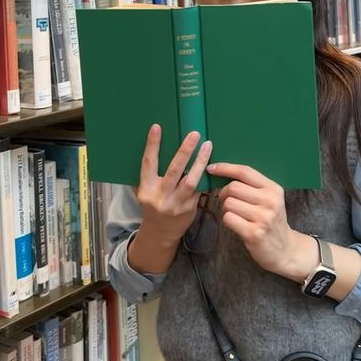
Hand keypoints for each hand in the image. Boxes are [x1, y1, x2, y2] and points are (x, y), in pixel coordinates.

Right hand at [135, 124, 211, 247]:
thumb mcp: (147, 190)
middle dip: (185, 151)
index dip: (152, 145)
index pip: (148, 163)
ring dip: (200, 162)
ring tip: (207, 146)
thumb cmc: (155, 204)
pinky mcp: (189, 209)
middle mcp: (159, 197)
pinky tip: (214, 165)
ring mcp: (175, 204)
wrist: (160, 233)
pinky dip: (206, 177)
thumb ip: (154, 173)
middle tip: (194, 134)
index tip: (157, 127)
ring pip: (190, 181)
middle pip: (174, 171)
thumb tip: (165, 145)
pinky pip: (199, 189)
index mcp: (146, 188)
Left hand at [210, 162, 304, 276]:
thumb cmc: (272, 221)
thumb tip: (223, 173)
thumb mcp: (270, 199)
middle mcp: (270, 201)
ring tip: (235, 214)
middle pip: (233, 187)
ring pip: (229, 203)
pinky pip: (228, 218)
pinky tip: (236, 224)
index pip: (245, 172)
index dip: (225, 168)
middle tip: (226, 200)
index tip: (212, 168)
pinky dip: (227, 220)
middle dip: (224, 193)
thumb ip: (253, 186)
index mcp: (273, 188)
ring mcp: (263, 217)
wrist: (285, 249)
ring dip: (225, 209)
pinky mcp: (254, 233)